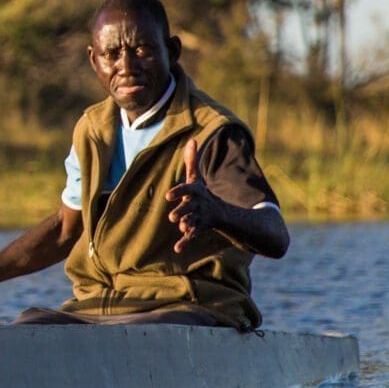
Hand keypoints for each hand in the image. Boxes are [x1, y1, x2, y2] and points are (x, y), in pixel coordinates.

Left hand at [165, 137, 226, 251]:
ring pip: (193, 222)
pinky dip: (185, 243)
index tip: (167, 196)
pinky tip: (177, 249)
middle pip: (190, 208)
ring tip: (180, 228)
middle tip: (173, 218)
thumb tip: (192, 139)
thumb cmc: (201, 193)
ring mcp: (199, 217)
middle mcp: (198, 204)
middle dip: (182, 212)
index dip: (178, 192)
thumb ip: (191, 161)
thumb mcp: (196, 178)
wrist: (221, 212)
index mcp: (196, 191)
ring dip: (187, 225)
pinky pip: (192, 237)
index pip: (187, 189)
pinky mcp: (198, 229)